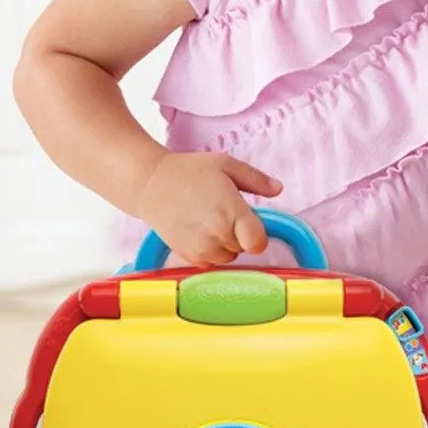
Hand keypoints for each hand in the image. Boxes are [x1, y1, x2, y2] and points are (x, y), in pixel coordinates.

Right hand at [135, 151, 282, 266]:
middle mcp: (218, 235)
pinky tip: (197, 230)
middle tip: (220, 211)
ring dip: (224, 244)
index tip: (247, 222)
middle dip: (238, 234)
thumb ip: (256, 179)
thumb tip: (278, 189)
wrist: (150, 185)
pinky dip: (208, 250)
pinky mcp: (188, 257)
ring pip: (227, 258)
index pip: (258, 243)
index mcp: (232, 213)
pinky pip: (210, 262)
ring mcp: (202, 249)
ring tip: (207, 221)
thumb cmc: (189, 171)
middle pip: (243, 249)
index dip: (256, 234)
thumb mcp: (226, 165)